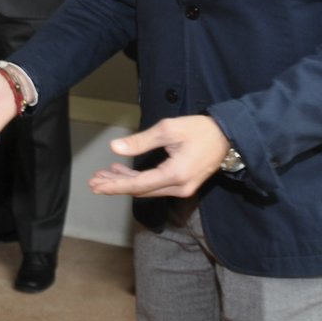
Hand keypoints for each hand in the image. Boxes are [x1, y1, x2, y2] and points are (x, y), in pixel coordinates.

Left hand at [86, 115, 230, 197]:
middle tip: (94, 182)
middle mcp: (179, 187)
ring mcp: (183, 188)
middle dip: (116, 185)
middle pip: (141, 190)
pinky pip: (156, 186)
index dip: (115, 185)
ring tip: (104, 175)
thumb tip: (115, 148)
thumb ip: (140, 141)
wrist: (227, 136)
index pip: (138, 185)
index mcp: (175, 174)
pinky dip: (138, 180)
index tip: (96, 185)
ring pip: (147, 189)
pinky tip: (123, 171)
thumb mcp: (168, 130)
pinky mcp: (184, 185)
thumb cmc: (198, 130)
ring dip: (125, 182)